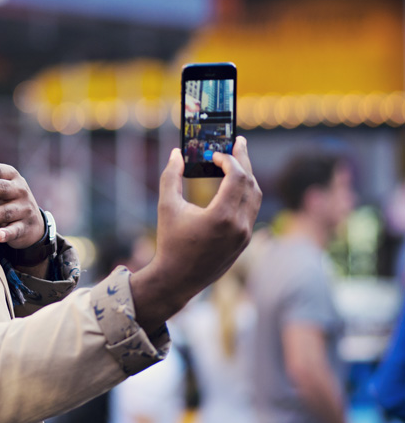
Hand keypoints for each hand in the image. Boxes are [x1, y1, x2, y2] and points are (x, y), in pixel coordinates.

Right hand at [130, 136, 261, 335]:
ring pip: (255, 197)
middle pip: (251, 183)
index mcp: (221, 216)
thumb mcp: (167, 206)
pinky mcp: (244, 242)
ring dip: (248, 177)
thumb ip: (170, 176)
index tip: (214, 153)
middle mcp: (239, 225)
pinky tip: (236, 185)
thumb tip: (176, 153)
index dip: (228, 160)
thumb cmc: (170, 242)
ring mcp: (244, 235)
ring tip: (238, 162)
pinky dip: (246, 194)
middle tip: (239, 143)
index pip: (237, 177)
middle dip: (244, 161)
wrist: (177, 279)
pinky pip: (251, 211)